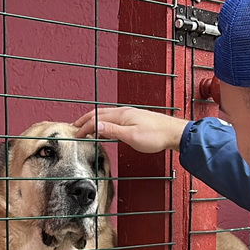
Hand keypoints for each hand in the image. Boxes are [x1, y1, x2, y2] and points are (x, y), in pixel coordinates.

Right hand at [73, 106, 188, 152]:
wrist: (174, 133)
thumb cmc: (156, 136)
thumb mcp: (132, 137)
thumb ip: (112, 131)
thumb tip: (95, 126)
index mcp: (121, 115)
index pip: (96, 119)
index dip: (84, 127)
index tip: (75, 135)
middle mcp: (123, 112)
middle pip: (99, 113)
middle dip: (85, 120)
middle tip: (75, 127)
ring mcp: (129, 114)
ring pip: (105, 115)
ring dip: (94, 120)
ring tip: (86, 127)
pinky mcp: (134, 118)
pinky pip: (113, 118)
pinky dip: (103, 122)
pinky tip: (105, 129)